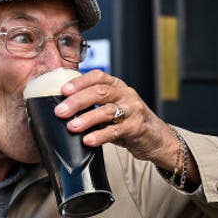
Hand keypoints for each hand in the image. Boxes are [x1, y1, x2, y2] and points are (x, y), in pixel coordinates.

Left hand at [55, 70, 176, 171]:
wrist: (157, 138)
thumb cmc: (129, 122)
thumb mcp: (113, 108)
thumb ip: (94, 106)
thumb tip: (64, 109)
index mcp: (117, 86)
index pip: (98, 76)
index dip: (80, 82)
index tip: (63, 90)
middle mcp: (126, 94)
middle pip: (100, 92)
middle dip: (77, 101)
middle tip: (60, 111)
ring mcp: (133, 110)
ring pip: (107, 111)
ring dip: (86, 118)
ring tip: (72, 127)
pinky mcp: (137, 127)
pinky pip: (116, 131)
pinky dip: (100, 135)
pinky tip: (88, 140)